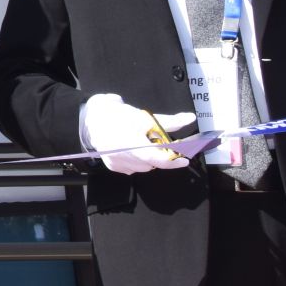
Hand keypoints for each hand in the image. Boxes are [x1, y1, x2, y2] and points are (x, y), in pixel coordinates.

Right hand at [81, 94, 195, 173]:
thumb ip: (170, 122)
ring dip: (148, 159)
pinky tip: (130, 149)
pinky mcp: (113, 166)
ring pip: (144, 167)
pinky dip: (136, 161)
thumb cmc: (121, 116)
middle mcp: (124, 155)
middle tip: (158, 144)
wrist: (95, 118)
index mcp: (133, 142)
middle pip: (153, 163)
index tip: (184, 160)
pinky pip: (132, 169)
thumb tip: (190, 119)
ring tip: (140, 144)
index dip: (174, 161)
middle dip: (159, 155)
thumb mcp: (146, 117)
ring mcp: (117, 163)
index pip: (159, 159)